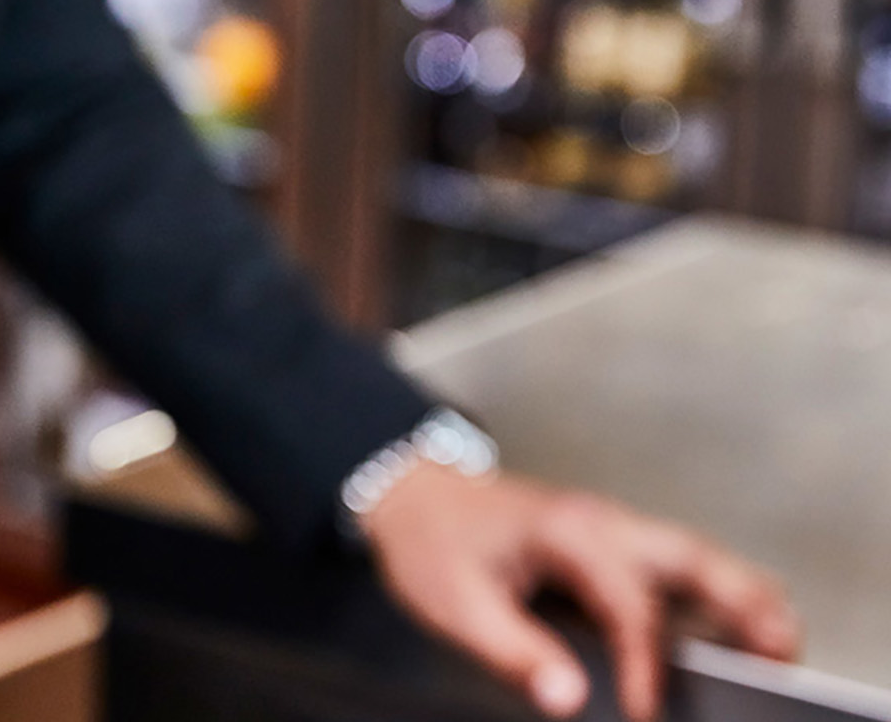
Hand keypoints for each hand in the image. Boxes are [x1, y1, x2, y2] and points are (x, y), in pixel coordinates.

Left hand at [362, 464, 800, 721]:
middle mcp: (602, 522)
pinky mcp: (609, 541)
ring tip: (779, 646)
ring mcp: (610, 527)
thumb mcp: (456, 604)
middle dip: (742, 603)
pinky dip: (713, 592)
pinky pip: (675, 563)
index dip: (644, 664)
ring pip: (694, 556)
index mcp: (567, 533)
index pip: (628, 605)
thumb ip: (514, 651)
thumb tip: (569, 699)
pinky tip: (730, 631)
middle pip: (692, 558)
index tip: (648, 714)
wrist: (411, 492)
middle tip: (780, 654)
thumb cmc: (431, 543)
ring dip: (740, 595)